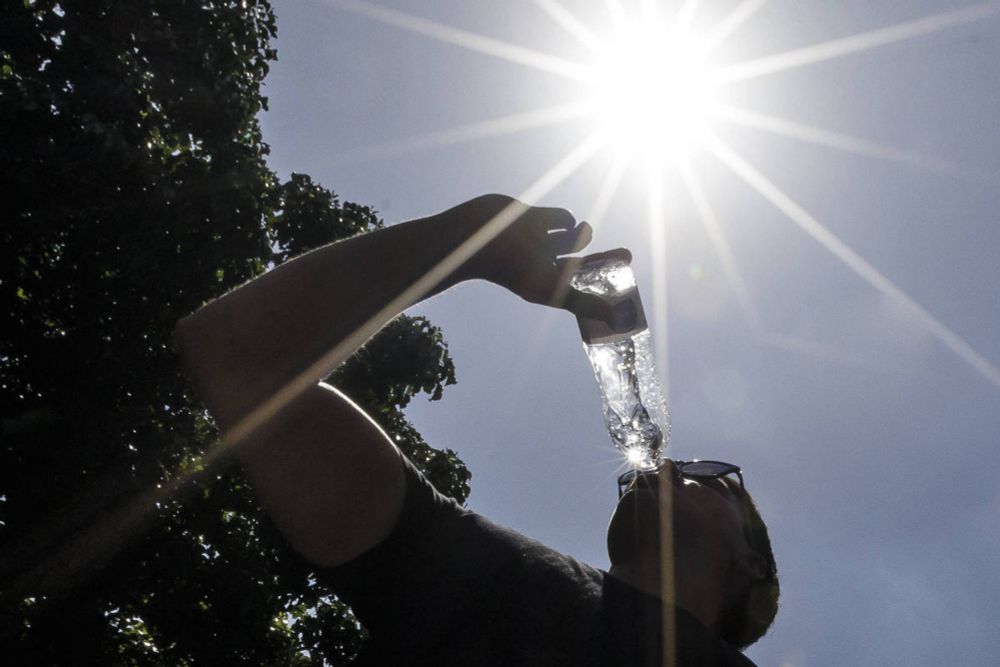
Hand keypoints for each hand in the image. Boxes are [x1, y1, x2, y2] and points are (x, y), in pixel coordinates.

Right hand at [442, 194, 631, 321]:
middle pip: (582, 258)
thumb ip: (581, 302)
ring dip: (581, 234)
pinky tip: (561, 222)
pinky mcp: (529, 217)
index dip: (606, 276)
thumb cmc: (510, 268)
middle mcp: (545, 260)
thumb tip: (615, 320)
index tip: (627, 272)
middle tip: (626, 254)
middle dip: (604, 257)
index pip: (585, 279)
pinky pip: (557, 216)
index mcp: (549, 278)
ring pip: (570, 234)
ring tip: (580, 235)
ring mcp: (538, 238)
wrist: (474, 239)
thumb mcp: (550, 288)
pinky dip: (564, 218)